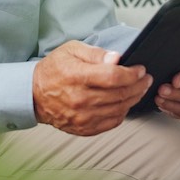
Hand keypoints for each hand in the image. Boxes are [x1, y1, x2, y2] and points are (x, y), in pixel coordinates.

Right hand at [33, 41, 151, 135]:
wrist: (35, 95)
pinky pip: (112, 122)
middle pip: (120, 94)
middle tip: (145, 79)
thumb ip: (96, 53)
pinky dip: (123, 112)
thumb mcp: (72, 50)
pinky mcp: (84, 128)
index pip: (113, 77)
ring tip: (138, 89)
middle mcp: (80, 99)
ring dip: (134, 98)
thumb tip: (116, 58)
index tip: (140, 70)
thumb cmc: (54, 70)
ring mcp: (83, 117)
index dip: (132, 74)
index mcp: (77, 77)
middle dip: (139, 85)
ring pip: (120, 109)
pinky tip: (124, 103)